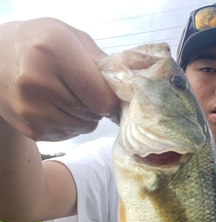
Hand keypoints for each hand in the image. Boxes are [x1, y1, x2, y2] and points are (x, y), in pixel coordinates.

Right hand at [0, 18, 118, 141]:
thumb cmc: (39, 43)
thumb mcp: (69, 36)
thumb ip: (100, 60)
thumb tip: (125, 87)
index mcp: (53, 52)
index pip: (100, 96)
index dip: (112, 101)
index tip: (112, 97)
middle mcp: (39, 82)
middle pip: (93, 113)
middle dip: (97, 106)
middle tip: (86, 92)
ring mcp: (32, 109)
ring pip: (83, 127)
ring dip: (85, 117)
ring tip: (71, 98)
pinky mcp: (31, 129)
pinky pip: (68, 134)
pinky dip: (70, 125)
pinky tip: (57, 106)